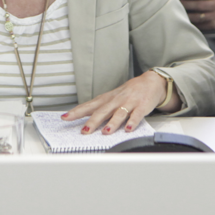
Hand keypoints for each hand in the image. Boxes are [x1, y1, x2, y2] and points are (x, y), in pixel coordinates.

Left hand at [61, 70, 176, 134]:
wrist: (149, 82)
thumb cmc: (127, 93)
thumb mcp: (111, 98)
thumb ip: (99, 109)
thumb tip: (83, 121)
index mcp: (106, 99)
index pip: (89, 106)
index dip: (76, 112)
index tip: (65, 117)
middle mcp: (116, 101)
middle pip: (102, 111)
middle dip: (93, 121)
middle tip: (84, 130)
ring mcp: (129, 103)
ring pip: (119, 113)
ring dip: (112, 123)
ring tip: (106, 132)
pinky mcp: (142, 106)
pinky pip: (137, 115)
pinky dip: (132, 122)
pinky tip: (128, 128)